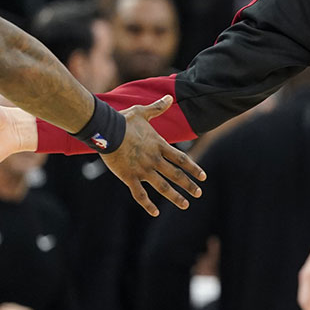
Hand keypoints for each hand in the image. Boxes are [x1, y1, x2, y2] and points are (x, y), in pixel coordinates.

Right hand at [100, 96, 205, 216]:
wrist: (107, 130)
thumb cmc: (124, 120)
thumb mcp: (143, 112)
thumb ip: (158, 107)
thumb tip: (170, 97)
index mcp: (159, 145)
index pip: (181, 159)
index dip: (193, 168)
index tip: (203, 177)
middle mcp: (154, 159)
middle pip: (176, 175)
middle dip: (188, 185)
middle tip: (198, 193)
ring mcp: (143, 170)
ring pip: (163, 186)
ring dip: (175, 196)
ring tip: (185, 204)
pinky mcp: (129, 177)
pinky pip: (140, 194)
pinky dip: (148, 205)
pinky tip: (155, 212)